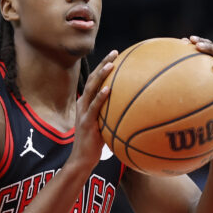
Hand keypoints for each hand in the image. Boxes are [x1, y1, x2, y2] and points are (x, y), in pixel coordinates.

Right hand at [68, 49, 117, 169]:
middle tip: (115, 53)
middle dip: (103, 64)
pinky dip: (100, 97)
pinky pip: (94, 108)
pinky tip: (108, 89)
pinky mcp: (86, 123)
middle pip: (92, 79)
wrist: (82, 160)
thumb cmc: (95, 143)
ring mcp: (83, 113)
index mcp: (86, 103)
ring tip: (111, 65)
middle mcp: (83, 104)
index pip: (94, 80)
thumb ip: (111, 114)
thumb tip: (130, 108)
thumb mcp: (104, 124)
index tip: (115, 55)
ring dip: (101, 76)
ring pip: (91, 89)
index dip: (103, 66)